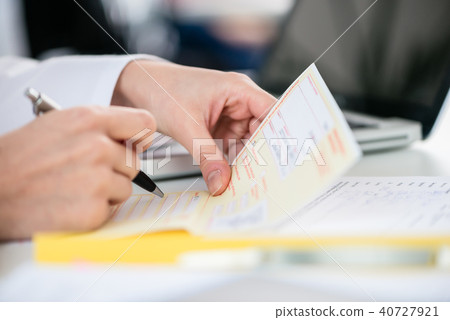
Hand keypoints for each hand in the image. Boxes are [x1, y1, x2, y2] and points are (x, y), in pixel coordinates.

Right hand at [0, 106, 155, 239]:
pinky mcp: (93, 210)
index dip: (139, 137)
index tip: (132, 145)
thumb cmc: (21, 158)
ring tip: (74, 187)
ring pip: (126, 187)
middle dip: (117, 168)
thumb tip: (133, 137)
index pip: (144, 123)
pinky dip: (96, 210)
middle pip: (135, 161)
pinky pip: (112, 209)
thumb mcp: (60, 123)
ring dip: (107, 191)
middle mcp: (97, 147)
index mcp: (89, 120)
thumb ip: (100, 127)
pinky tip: (70, 203)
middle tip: (86, 172)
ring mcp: (97, 180)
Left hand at [113, 60, 275, 194]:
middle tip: (263, 179)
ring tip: (247, 181)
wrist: (136, 88)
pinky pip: (231, 147)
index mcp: (238, 89)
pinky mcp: (218, 127)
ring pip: (247, 143)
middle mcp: (237, 102)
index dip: (281, 135)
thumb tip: (221, 182)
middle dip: (261, 155)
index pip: (272, 112)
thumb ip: (206, 156)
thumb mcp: (187, 126)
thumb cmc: (161, 89)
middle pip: (262, 132)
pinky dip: (231, 161)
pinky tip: (231, 175)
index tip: (283, 159)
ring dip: (245, 161)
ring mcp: (228, 115)